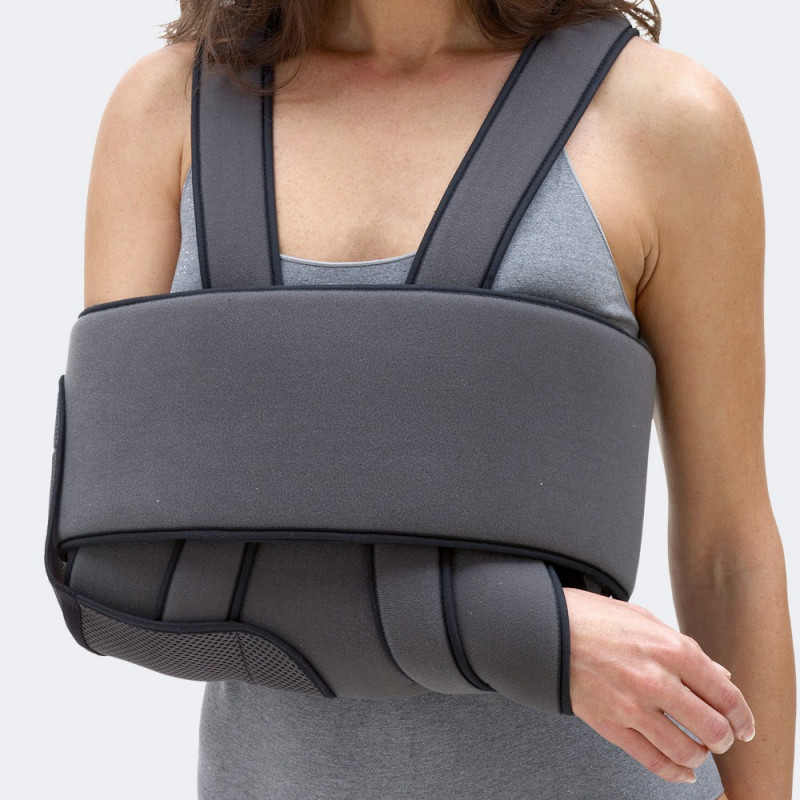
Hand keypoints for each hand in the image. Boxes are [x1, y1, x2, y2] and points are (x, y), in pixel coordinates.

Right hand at [564, 588, 754, 783]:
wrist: (544, 628)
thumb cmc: (591, 618)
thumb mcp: (645, 619)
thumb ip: (685, 649)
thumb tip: (718, 676)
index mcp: (670, 648)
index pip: (725, 695)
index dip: (742, 717)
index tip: (744, 726)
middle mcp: (656, 679)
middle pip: (712, 728)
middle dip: (723, 738)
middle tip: (720, 737)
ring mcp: (633, 706)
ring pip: (686, 750)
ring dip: (700, 755)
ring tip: (698, 749)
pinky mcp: (611, 725)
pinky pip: (653, 761)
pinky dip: (675, 774)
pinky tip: (682, 772)